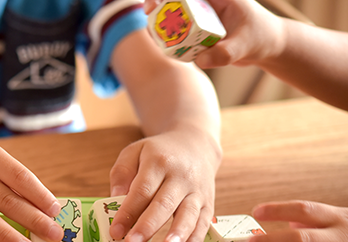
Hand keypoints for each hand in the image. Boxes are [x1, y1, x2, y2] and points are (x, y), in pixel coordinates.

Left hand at [107, 127, 219, 241]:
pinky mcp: (208, 203)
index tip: (115, 231)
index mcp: (158, 162)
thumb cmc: (158, 154)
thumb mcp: (135, 152)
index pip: (141, 190)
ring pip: (188, 213)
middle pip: (163, 204)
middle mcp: (180, 177)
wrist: (195, 145)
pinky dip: (196, 240)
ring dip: (179, 233)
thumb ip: (122, 172)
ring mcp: (196, 191)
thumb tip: (115, 197)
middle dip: (147, 226)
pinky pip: (203, 223)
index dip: (128, 212)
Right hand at [143, 0, 284, 68]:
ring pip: (172, 15)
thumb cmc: (261, 37)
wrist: (266, 45)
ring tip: (155, 35)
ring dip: (160, 22)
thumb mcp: (245, 45)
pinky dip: (167, 37)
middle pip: (175, 1)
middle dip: (157, 3)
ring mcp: (200, 16)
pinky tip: (167, 48)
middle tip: (148, 12)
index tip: (156, 2)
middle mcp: (206, 3)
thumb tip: (199, 60)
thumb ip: (224, 53)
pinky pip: (176, 32)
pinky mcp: (196, 30)